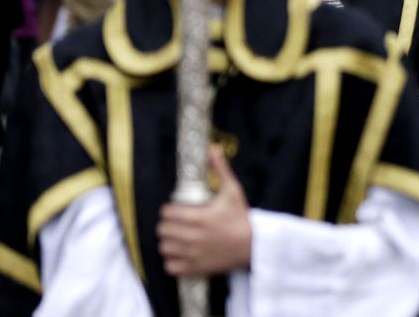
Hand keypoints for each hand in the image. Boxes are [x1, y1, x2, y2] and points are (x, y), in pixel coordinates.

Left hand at [158, 146, 251, 276]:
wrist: (255, 245)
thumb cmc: (241, 218)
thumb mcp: (233, 191)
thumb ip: (220, 170)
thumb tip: (212, 149)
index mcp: (198, 218)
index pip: (166, 214)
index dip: (170, 211)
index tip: (178, 211)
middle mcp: (193, 237)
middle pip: (163, 231)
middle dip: (169, 226)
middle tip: (178, 224)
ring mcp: (193, 254)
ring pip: (164, 248)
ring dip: (170, 243)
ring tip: (179, 239)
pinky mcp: (195, 268)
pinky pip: (171, 266)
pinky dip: (173, 262)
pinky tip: (183, 254)